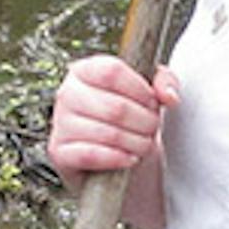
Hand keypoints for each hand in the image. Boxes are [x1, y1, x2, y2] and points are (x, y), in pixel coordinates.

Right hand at [48, 55, 179, 190]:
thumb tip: (169, 96)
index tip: (153, 102)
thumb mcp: (149, 93)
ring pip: (107, 133)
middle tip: (152, 128)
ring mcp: (60, 123)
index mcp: (84, 70)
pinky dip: (118, 158)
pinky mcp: (59, 152)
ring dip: (136, 143)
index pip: (111, 71)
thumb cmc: (130, 119)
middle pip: (114, 107)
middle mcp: (67, 93)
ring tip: (144, 144)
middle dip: (144, 122)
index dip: (140, 89)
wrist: (115, 157)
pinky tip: (130, 158)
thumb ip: (165, 82)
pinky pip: (91, 155)